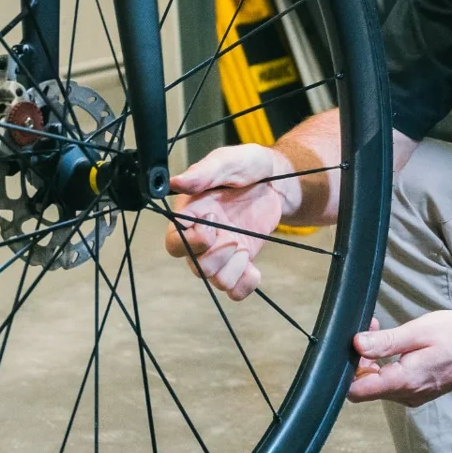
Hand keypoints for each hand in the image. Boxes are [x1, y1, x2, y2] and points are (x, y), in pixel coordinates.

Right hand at [163, 144, 298, 300]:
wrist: (277, 180)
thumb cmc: (248, 166)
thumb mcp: (227, 162)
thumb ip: (203, 173)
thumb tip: (176, 181)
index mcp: (190, 214)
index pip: (174, 243)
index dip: (193, 240)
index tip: (214, 218)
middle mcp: (201, 238)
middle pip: (196, 267)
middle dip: (219, 254)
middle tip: (235, 234)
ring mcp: (221, 252)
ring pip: (217, 281)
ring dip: (234, 267)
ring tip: (244, 246)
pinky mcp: (240, 262)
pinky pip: (235, 290)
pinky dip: (246, 283)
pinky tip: (254, 266)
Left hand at [347, 311, 451, 405]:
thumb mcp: (420, 331)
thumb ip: (386, 342)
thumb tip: (356, 344)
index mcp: (404, 381)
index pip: (356, 391)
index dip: (345, 370)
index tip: (352, 344)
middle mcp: (406, 395)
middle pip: (364, 387)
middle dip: (359, 358)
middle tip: (369, 328)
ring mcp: (413, 395)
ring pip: (378, 383)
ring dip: (372, 359)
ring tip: (381, 329)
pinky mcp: (419, 390)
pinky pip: (392, 382)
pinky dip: (386, 364)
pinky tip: (395, 344)